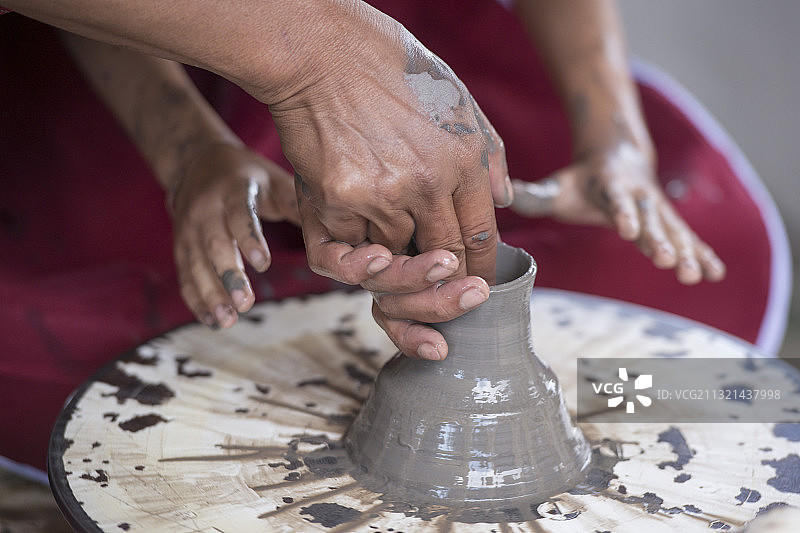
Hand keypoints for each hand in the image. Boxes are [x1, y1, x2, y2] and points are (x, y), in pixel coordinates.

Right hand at [171, 143, 299, 327]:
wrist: (198, 163)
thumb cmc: (248, 176)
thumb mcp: (272, 180)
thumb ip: (295, 204)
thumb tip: (329, 227)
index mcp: (234, 190)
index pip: (240, 215)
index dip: (250, 239)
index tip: (263, 264)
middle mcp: (206, 209)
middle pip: (214, 244)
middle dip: (229, 276)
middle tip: (245, 304)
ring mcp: (189, 228)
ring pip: (196, 264)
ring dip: (211, 294)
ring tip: (228, 320)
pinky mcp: (180, 245)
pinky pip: (185, 274)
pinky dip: (195, 299)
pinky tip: (211, 320)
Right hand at [263, 7, 511, 358]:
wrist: (318, 49)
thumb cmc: (387, 65)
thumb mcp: (456, 95)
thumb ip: (487, 152)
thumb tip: (505, 200)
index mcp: (462, 158)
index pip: (480, 234)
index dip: (480, 266)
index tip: (477, 282)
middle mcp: (426, 183)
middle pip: (444, 258)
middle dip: (448, 285)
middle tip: (450, 296)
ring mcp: (379, 194)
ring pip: (396, 259)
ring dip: (398, 269)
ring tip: (398, 270)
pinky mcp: (335, 200)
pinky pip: (351, 251)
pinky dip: (357, 260)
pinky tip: (365, 256)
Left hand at [511, 141, 725, 284]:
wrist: (618, 159)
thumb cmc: (580, 182)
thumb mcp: (556, 186)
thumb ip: (532, 196)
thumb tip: (502, 199)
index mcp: (609, 186)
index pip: (615, 202)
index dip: (623, 215)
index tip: (629, 232)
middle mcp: (638, 197)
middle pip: (651, 220)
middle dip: (660, 241)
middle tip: (669, 263)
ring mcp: (657, 209)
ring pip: (674, 231)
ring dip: (687, 252)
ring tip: (697, 276)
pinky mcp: (669, 220)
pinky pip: (689, 238)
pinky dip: (703, 254)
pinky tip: (716, 274)